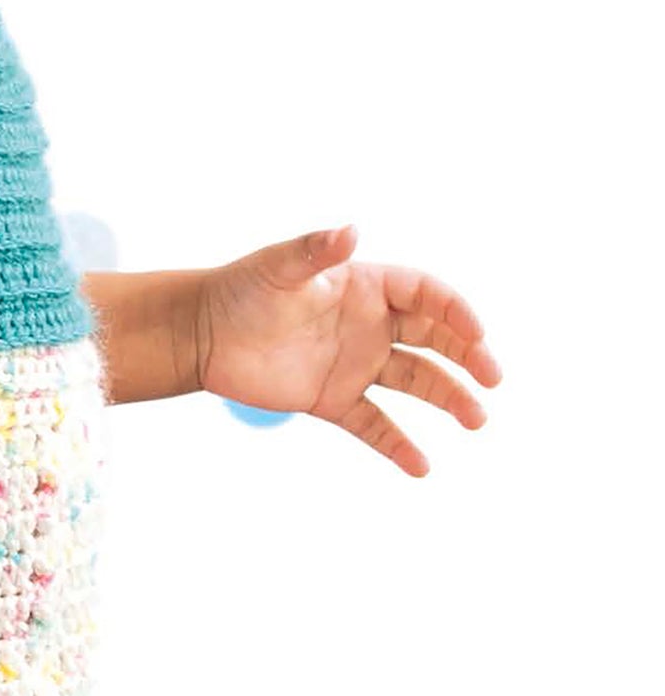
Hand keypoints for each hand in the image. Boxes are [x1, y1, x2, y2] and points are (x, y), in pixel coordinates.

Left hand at [192, 226, 501, 477]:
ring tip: (476, 420)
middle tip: (493, 378)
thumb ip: (316, 251)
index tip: (477, 332)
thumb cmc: (241, 290)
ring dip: (449, 398)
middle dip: (467, 356)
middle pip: (433, 338)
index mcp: (366, 286)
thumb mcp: (278, 268)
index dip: (454, 311)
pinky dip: (398, 446)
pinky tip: (422, 467)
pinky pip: (375, 425)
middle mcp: (370, 325)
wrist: (202, 333)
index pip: (425, 295)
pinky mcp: (334, 400)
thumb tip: (351, 229)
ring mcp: (356, 364)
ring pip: (415, 382)